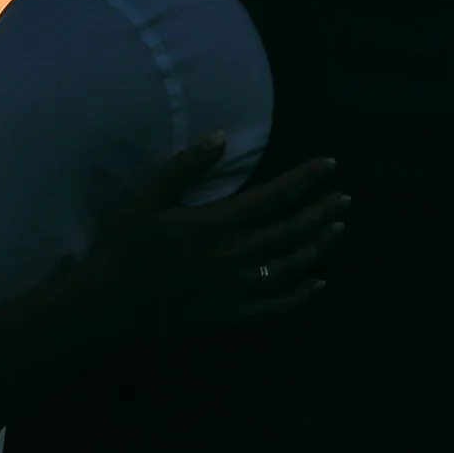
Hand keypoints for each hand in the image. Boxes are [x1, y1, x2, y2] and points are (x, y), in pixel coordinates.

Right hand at [83, 134, 345, 335]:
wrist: (108, 302)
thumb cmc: (124, 245)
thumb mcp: (148, 197)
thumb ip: (186, 166)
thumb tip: (222, 136)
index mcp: (218, 222)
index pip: (274, 195)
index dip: (305, 180)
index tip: (330, 166)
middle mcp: (235, 254)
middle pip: (290, 230)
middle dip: (320, 212)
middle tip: (345, 199)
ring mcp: (236, 288)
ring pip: (289, 266)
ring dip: (316, 247)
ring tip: (336, 231)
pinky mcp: (231, 316)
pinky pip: (275, 307)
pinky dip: (300, 296)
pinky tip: (317, 284)